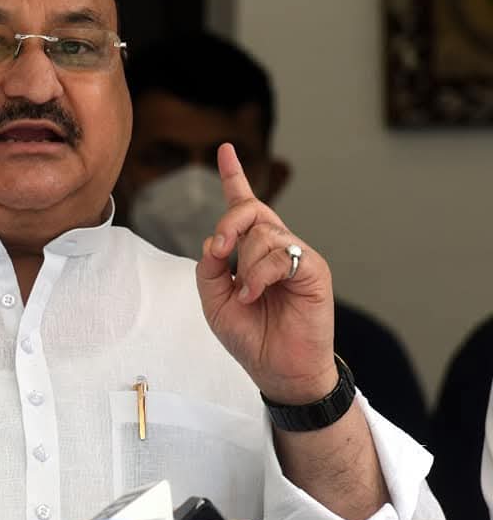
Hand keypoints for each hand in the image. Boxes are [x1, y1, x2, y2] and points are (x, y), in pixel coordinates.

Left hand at [196, 144, 336, 403]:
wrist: (278, 370)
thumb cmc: (250, 337)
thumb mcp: (214, 302)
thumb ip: (208, 269)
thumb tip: (214, 242)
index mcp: (251, 251)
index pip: (243, 206)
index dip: (234, 176)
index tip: (225, 149)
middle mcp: (275, 246)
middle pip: (250, 209)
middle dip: (228, 225)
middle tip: (220, 254)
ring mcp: (296, 255)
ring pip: (262, 234)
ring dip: (244, 266)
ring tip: (249, 296)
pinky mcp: (313, 269)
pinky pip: (280, 254)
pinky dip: (259, 275)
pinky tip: (256, 295)